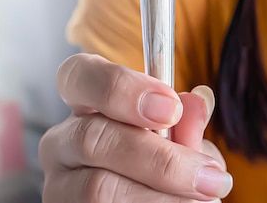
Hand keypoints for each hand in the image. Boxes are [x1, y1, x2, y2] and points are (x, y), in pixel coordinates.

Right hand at [39, 53, 232, 201]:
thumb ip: (185, 123)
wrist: (147, 201)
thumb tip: (196, 103)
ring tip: (201, 200)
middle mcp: (61, 141)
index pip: (79, 75)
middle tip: (208, 176)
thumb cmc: (161, 166)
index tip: (171, 108)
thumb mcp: (178, 141)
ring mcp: (58, 184)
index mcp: (84, 103)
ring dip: (159, 197)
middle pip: (93, 138)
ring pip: (98, 188)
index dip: (121, 87)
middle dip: (160, 160)